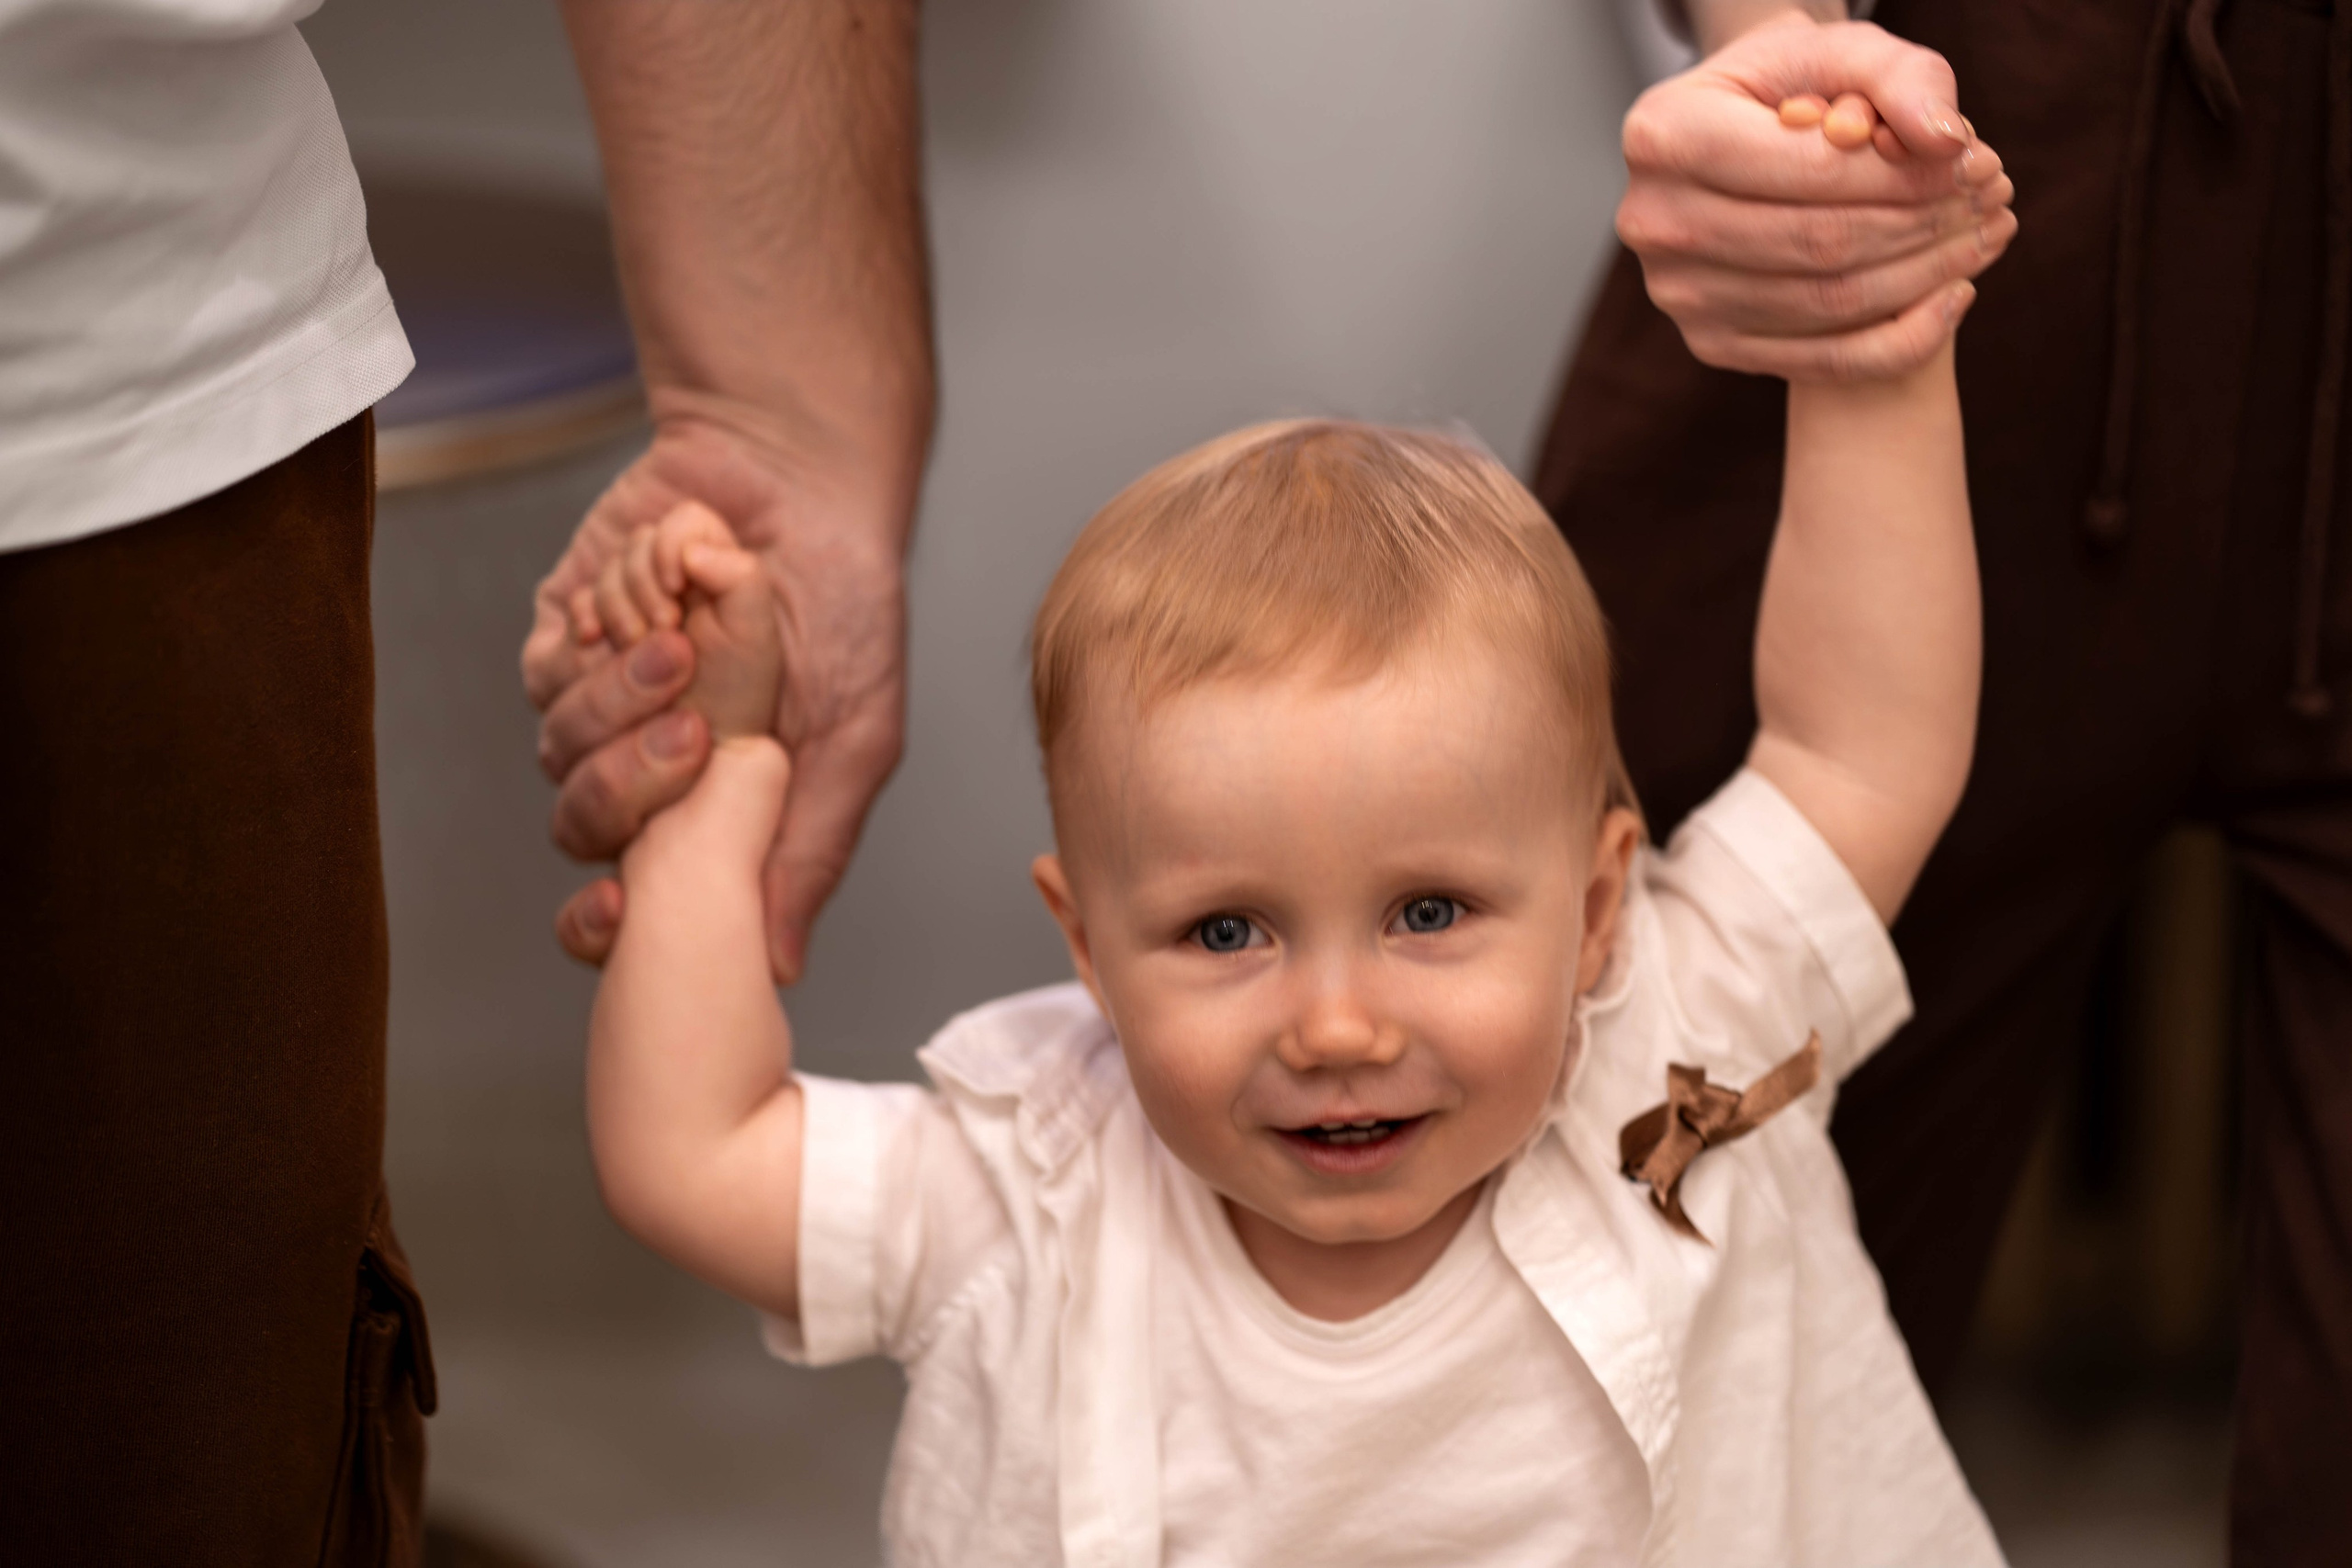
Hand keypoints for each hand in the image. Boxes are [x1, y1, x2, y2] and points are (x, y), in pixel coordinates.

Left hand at [524, 414, 907, 980]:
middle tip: (692, 734)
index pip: (633, 902)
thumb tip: (776, 967)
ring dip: (619, 701)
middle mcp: (647, 768)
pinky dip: (599, 639)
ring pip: (560, 750)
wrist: (802, 480)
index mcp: (713, 813)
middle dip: (627, 788)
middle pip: (584, 828)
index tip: (617, 919)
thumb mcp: (854, 739)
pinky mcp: (566, 632)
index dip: (607, 925)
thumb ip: (807, 848)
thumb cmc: (847, 608)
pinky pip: (546, 671)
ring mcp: (600, 701)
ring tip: (683, 640)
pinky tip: (656, 602)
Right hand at [1616, 15, 2017, 380]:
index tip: (1976, 158)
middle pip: (1819, 243)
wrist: (1738, 140)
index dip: (1906, 172)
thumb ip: (1901, 76)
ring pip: (1828, 303)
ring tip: (1985, 235)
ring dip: (1927, 273)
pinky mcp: (1710, 344)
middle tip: (1993, 197)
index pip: (1808, 171)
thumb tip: (1943, 141)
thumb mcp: (1838, 52)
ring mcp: (1677, 294)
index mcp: (1663, 134)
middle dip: (1924, 222)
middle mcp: (1653, 221)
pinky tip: (1954, 295)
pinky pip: (1823, 362)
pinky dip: (1903, 337)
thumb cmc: (1791, 89)